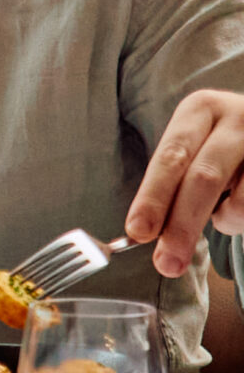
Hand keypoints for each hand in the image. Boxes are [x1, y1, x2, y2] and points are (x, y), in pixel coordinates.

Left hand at [127, 90, 243, 276]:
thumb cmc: (223, 148)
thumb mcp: (196, 148)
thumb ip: (173, 183)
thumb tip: (142, 233)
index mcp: (201, 109)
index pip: (170, 157)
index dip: (153, 196)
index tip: (138, 231)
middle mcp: (237, 119)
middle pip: (204, 178)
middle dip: (182, 226)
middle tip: (166, 263)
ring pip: (241, 202)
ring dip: (225, 223)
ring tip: (223, 216)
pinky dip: (242, 220)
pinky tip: (241, 204)